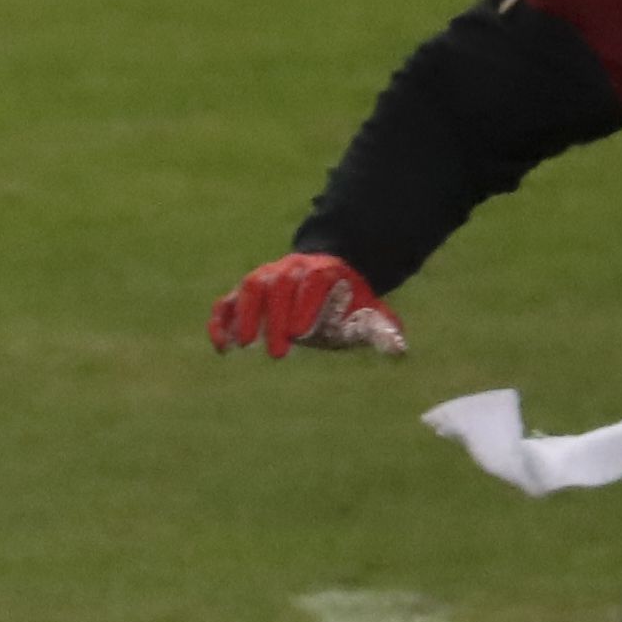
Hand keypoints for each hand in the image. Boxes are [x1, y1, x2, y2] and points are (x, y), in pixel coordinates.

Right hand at [208, 253, 405, 359]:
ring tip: (245, 345)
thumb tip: (399, 350)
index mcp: (323, 270)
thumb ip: (381, 328)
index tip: (302, 332)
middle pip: (278, 284)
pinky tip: (222, 347)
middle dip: (276, 317)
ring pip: (250, 287)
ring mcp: (265, 278)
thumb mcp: (367, 311)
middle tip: (280, 353)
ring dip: (246, 316)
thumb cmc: (345, 302)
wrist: (322, 277)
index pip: (313, 281)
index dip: (306, 304)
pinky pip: (227, 303)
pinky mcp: (245, 294)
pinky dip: (221, 322)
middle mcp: (290, 269)